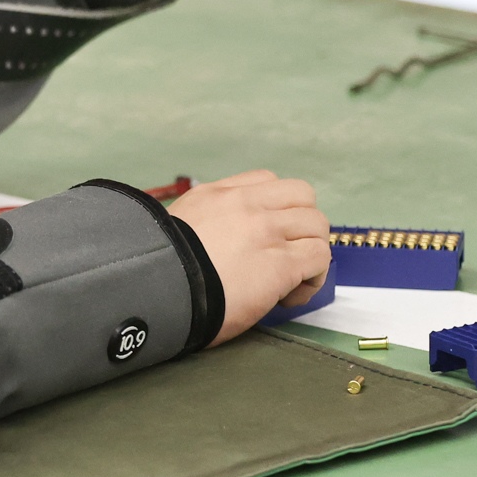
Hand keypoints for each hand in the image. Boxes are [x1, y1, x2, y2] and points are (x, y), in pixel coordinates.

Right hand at [167, 170, 329, 343]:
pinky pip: (319, 258)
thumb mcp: (178, 224)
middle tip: (285, 254)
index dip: (276, 208)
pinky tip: (289, 296)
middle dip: (301, 226)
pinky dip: (313, 278)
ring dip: (310, 252)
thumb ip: (204, 220)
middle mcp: (247, 205)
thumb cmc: (160, 268)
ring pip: (317, 225)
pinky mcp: (281, 263)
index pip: (268, 181)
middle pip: (303, 196)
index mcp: (219, 195)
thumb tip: (216, 239)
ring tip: (290, 280)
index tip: (265, 236)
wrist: (157, 289)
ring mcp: (267, 231)